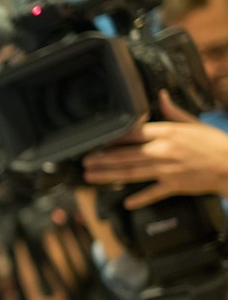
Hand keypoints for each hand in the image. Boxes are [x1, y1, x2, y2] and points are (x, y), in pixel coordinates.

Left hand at [83, 91, 227, 207]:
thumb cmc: (214, 143)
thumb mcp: (193, 123)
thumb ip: (172, 112)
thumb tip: (160, 96)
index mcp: (167, 133)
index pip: (133, 133)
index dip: (113, 138)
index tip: (97, 140)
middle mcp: (163, 150)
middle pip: (126, 155)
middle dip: (103, 159)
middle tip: (84, 162)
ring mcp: (167, 169)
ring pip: (132, 173)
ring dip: (109, 176)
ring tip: (91, 176)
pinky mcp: (174, 185)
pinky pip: (153, 193)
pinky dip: (140, 198)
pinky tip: (126, 202)